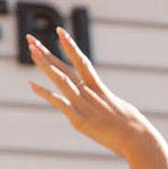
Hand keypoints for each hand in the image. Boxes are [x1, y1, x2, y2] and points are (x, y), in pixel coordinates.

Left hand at [27, 27, 154, 159]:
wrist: (137, 137)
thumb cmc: (133, 127)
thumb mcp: (120, 111)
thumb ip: (108, 107)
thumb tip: (110, 110)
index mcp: (99, 87)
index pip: (81, 61)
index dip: (70, 45)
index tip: (60, 31)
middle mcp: (89, 92)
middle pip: (64, 67)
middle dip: (47, 52)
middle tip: (31, 38)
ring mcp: (83, 104)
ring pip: (60, 79)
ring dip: (44, 64)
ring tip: (31, 50)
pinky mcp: (79, 118)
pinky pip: (58, 102)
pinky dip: (45, 93)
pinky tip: (32, 84)